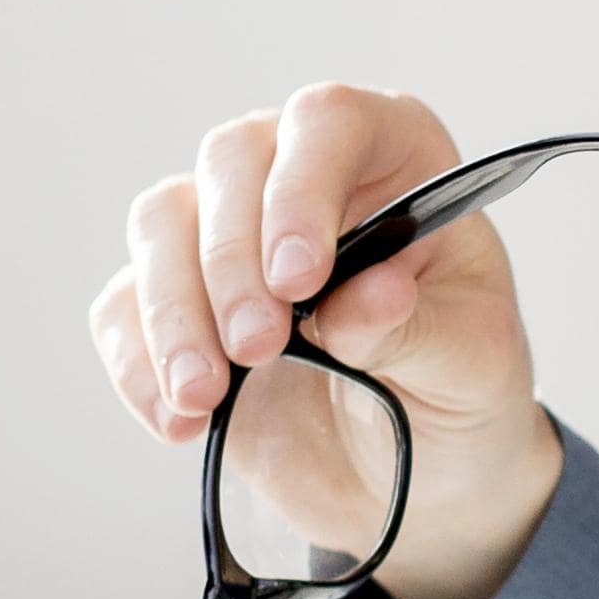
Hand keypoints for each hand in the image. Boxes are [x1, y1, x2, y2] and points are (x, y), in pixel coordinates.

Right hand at [90, 83, 563, 598]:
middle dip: (231, 260)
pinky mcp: (180, 303)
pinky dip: (139, 363)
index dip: (301, 188)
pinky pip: (125, 305)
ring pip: (162, 222)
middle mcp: (303, 176)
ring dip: (173, 311)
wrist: (419, 477)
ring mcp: (232, 235)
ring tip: (205, 396)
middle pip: (231, 161)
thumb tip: (369, 296)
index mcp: (394, 160)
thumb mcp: (472, 367)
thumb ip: (421, 329)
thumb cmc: (461, 391)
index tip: (298, 279)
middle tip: (257, 349)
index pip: (329, 122)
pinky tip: (179, 420)